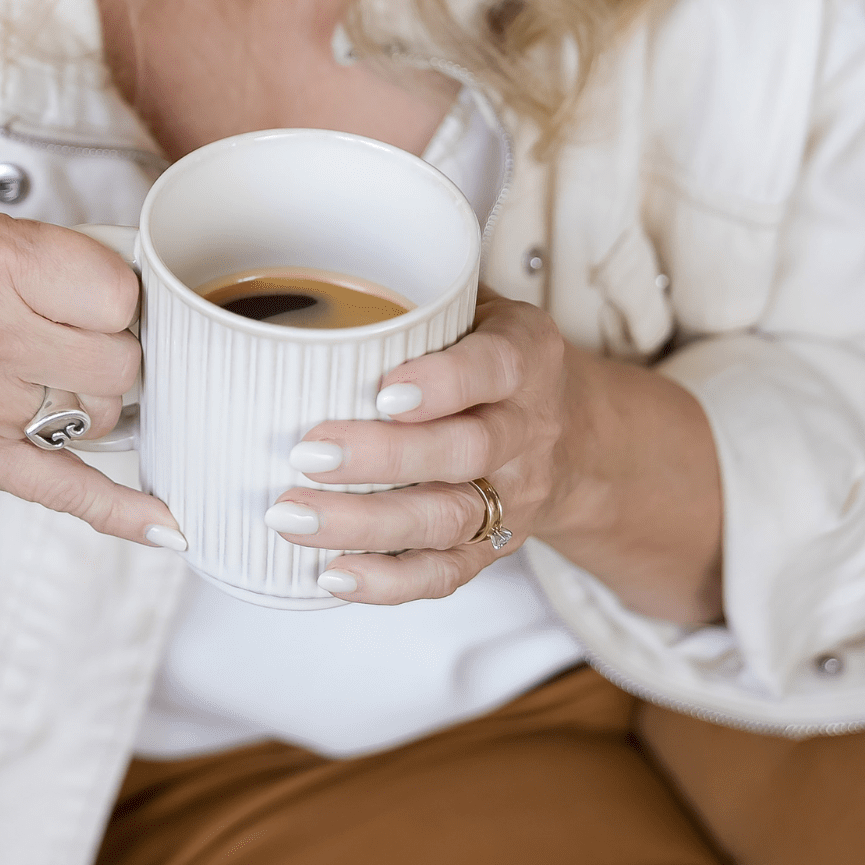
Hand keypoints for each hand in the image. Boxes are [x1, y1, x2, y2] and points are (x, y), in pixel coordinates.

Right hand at [0, 213, 185, 551]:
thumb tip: (136, 296)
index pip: (118, 291)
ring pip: (101, 417)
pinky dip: (121, 513)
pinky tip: (169, 530)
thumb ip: (49, 261)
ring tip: (42, 373)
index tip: (91, 291)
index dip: (115, 292)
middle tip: (70, 333)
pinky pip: (65, 491)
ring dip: (92, 398)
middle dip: (110, 347)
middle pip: (120, 362)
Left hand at [265, 289, 579, 604]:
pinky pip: (447, 573)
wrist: (572, 432)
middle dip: (382, 459)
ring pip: (448, 518)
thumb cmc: (490, 351)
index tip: (383, 392)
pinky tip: (331, 572)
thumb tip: (310, 282)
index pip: (494, 369)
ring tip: (291, 517)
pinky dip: (389, 581)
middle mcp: (528, 429)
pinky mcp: (496, 545)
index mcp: (526, 356)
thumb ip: (419, 297)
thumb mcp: (478, 304)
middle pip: (465, 452)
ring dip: (366, 524)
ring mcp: (514, 496)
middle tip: (306, 455)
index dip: (444, 384)